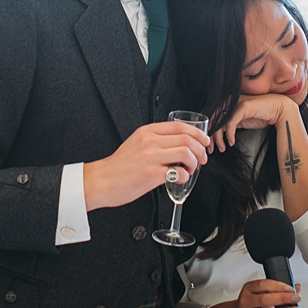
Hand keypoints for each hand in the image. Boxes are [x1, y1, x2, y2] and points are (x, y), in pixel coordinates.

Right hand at [86, 120, 213, 210]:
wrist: (103, 180)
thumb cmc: (120, 166)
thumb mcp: (136, 143)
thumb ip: (155, 140)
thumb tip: (179, 144)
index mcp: (147, 131)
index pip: (179, 126)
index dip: (197, 133)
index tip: (204, 141)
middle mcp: (150, 141)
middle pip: (186, 139)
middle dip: (200, 149)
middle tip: (202, 158)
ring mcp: (150, 157)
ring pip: (185, 153)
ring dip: (194, 163)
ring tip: (190, 169)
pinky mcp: (151, 174)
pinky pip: (178, 172)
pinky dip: (185, 176)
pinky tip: (180, 179)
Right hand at [204, 279, 301, 307]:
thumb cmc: (250, 303)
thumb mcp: (260, 292)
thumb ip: (278, 289)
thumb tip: (297, 287)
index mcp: (249, 288)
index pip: (264, 284)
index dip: (278, 286)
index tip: (291, 288)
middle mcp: (248, 301)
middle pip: (266, 298)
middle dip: (283, 298)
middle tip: (296, 298)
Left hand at [215, 94, 298, 150]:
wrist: (278, 109)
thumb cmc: (261, 115)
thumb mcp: (241, 121)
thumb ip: (230, 124)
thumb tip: (217, 135)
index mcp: (227, 103)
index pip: (211, 116)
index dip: (207, 130)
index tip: (208, 144)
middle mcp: (229, 100)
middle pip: (212, 119)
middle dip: (210, 136)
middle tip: (210, 149)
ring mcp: (236, 102)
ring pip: (220, 121)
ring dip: (219, 138)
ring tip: (222, 148)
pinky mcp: (243, 106)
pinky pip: (230, 122)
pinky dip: (229, 134)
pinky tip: (231, 142)